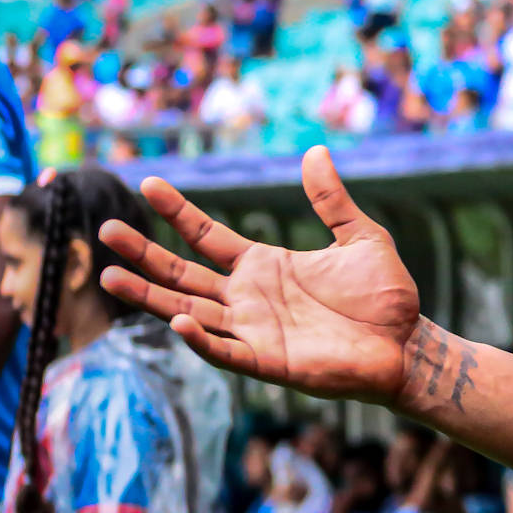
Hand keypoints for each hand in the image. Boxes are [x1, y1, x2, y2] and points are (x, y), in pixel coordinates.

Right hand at [98, 146, 421, 404]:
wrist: (408, 344)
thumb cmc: (385, 296)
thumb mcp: (361, 237)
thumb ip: (332, 200)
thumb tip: (315, 151)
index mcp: (264, 265)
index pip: (207, 236)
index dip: (178, 211)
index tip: (148, 183)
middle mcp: (248, 297)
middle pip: (182, 273)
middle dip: (144, 253)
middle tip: (104, 231)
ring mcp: (254, 330)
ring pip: (188, 311)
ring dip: (149, 297)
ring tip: (109, 275)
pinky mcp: (269, 361)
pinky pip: (225, 351)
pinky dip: (200, 339)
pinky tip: (176, 321)